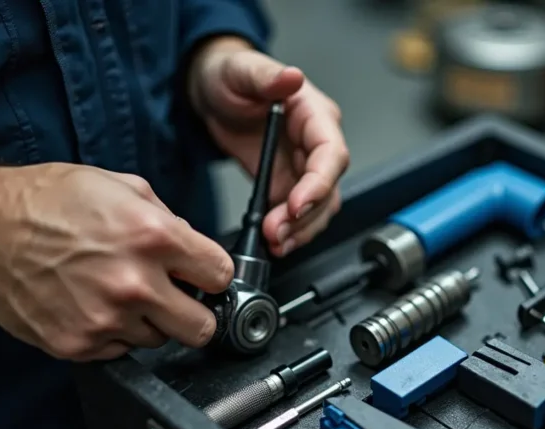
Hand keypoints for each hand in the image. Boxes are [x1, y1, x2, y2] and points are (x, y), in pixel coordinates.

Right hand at [0, 162, 233, 360]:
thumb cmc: (49, 203)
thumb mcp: (123, 188)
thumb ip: (169, 221)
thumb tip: (194, 249)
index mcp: (154, 237)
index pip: (221, 276)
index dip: (212, 275)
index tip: (203, 277)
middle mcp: (135, 283)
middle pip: (202, 327)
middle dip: (195, 312)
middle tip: (176, 299)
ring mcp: (107, 320)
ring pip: (159, 340)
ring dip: (149, 321)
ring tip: (119, 293)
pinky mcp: (80, 345)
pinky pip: (121, 351)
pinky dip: (114, 333)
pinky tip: (94, 305)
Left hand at [189, 37, 349, 256]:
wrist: (213, 94)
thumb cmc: (231, 75)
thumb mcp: (243, 71)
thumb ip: (267, 77)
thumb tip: (292, 77)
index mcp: (315, 116)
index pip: (331, 155)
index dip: (318, 184)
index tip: (295, 205)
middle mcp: (315, 146)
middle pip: (328, 190)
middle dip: (305, 217)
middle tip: (276, 232)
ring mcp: (302, 169)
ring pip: (318, 210)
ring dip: (299, 231)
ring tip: (274, 242)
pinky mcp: (286, 186)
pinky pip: (297, 217)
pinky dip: (288, 233)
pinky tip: (273, 242)